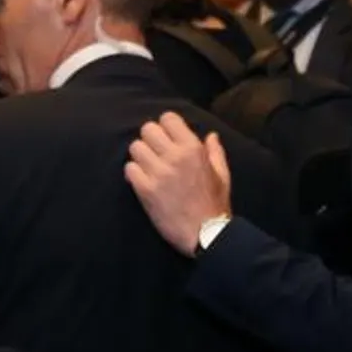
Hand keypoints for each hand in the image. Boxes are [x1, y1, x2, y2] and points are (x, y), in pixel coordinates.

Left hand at [125, 112, 231, 255]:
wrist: (205, 234)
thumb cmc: (215, 204)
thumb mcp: (222, 174)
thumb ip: (215, 152)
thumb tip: (211, 135)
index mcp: (194, 149)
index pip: (168, 118)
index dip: (165, 126)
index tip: (167, 138)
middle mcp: (175, 156)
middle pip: (147, 129)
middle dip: (150, 139)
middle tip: (155, 152)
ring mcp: (158, 173)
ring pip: (136, 147)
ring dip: (140, 156)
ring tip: (147, 167)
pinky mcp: (146, 190)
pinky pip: (129, 169)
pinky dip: (133, 173)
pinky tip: (141, 181)